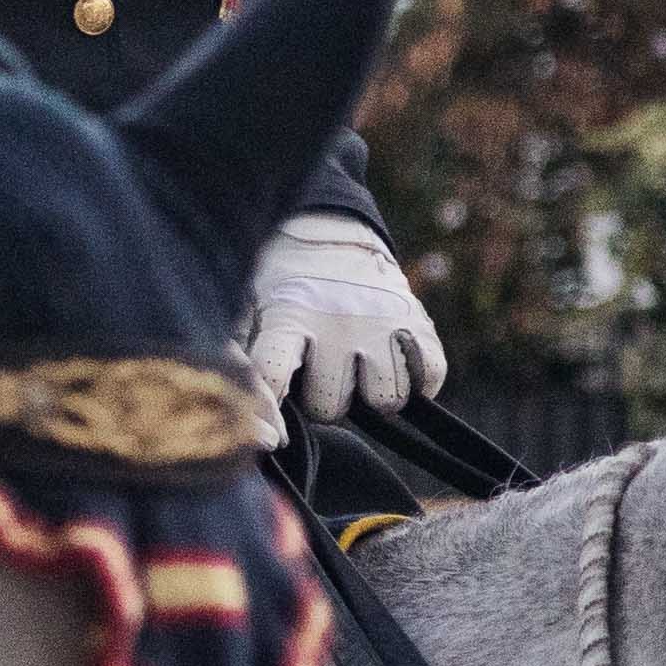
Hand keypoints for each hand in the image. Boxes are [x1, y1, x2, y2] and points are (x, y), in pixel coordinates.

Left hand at [244, 214, 444, 422]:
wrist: (330, 243)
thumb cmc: (281, 294)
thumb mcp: (246, 313)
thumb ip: (238, 357)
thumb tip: (255, 422)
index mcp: (287, 319)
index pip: (273, 378)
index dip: (270, 406)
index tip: (270, 415)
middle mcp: (337, 324)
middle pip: (331, 406)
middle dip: (323, 400)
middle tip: (320, 374)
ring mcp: (383, 325)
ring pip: (384, 401)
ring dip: (371, 394)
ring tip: (356, 371)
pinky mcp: (422, 326)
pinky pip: (428, 381)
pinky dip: (416, 381)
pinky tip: (392, 362)